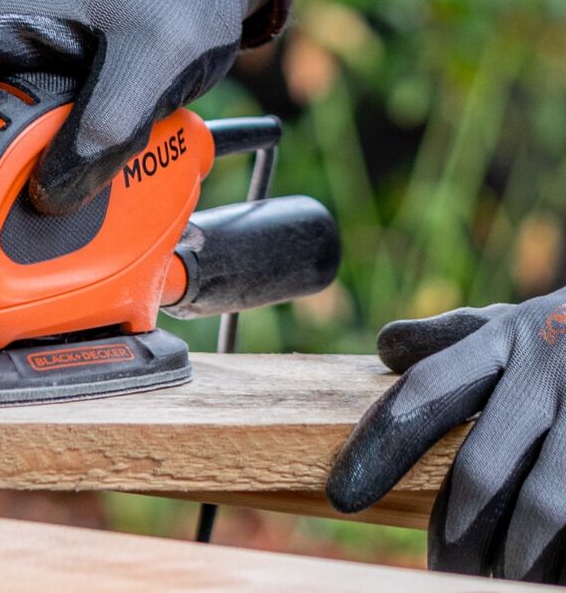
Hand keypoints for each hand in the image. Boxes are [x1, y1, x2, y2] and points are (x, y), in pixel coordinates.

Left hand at [327, 291, 565, 582]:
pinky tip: (543, 573)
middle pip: (482, 470)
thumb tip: (387, 348)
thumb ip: (454, 336)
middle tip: (439, 567)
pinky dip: (563, 552)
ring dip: (515, 557)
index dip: (379, 445)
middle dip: (455, 531)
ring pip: (545, 507)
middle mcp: (549, 373)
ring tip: (494, 582)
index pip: (425, 392)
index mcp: (507, 338)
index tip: (343, 496)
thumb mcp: (521, 320)